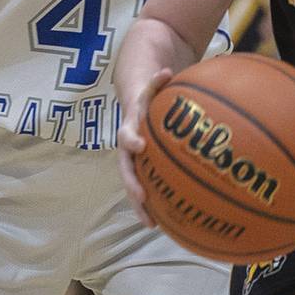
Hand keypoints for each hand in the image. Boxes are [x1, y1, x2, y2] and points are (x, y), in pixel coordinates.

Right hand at [117, 66, 174, 227]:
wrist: (135, 99)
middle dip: (132, 184)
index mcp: (130, 126)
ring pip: (134, 184)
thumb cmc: (148, 93)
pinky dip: (154, 203)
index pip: (126, 133)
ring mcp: (135, 159)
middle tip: (142, 199)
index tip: (139, 146)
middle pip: (126, 168)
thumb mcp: (151, 83)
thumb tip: (167, 71)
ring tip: (151, 223)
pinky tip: (168, 221)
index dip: (131, 139)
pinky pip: (148, 186)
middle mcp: (129, 146)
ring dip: (140, 204)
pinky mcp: (144, 167)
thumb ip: (156, 81)